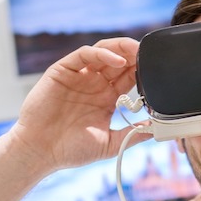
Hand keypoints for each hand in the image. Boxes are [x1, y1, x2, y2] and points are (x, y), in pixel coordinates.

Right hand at [10, 37, 150, 171]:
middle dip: (135, 55)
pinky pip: (84, 55)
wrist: (41, 152)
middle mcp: (94, 83)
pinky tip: (117, 61)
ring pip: (103, 52)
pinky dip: (102, 54)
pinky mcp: (62, 71)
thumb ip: (132, 135)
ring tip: (136, 51)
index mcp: (107, 98)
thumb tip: (156, 130)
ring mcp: (79, 76)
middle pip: (119, 60)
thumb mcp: (110, 145)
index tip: (160, 70)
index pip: (129, 77)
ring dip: (121, 48)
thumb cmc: (70, 150)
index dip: (143, 70)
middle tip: (152, 55)